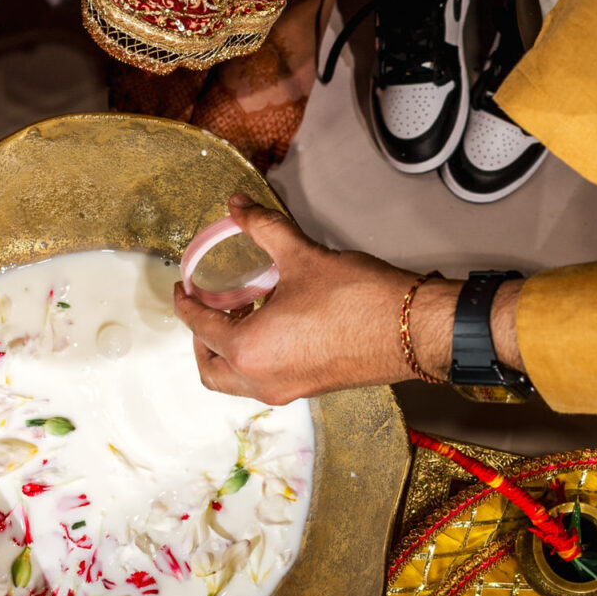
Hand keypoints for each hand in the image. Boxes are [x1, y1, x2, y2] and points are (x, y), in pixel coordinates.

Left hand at [172, 198, 445, 402]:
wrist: (412, 331)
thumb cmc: (359, 299)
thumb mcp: (302, 255)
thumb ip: (263, 228)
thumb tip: (238, 206)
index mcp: (250, 350)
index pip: (200, 328)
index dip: (186, 304)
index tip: (184, 288)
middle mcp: (262, 379)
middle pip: (210, 369)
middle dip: (201, 339)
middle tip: (208, 306)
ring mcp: (287, 390)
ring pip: (237, 381)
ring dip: (228, 351)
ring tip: (243, 311)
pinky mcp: (310, 389)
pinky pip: (264, 380)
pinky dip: (255, 359)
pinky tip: (273, 324)